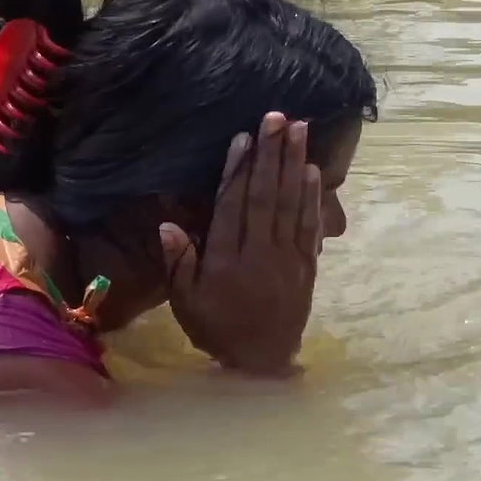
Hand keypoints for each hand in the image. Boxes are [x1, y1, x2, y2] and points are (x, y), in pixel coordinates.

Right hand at [159, 112, 322, 376]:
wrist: (262, 363)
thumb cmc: (216, 329)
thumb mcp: (186, 302)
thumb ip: (179, 263)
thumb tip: (168, 223)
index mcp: (227, 261)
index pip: (233, 207)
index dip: (238, 171)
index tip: (243, 137)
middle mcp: (260, 253)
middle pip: (266, 196)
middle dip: (271, 154)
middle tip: (278, 117)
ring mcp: (288, 257)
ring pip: (291, 204)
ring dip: (295, 164)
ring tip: (298, 130)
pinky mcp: (306, 264)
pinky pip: (309, 225)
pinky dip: (312, 197)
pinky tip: (312, 170)